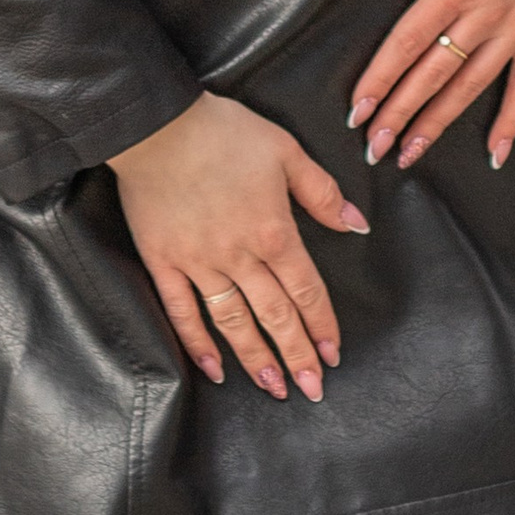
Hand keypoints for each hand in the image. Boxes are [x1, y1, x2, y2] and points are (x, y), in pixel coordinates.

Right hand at [108, 92, 369, 402]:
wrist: (157, 124)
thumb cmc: (224, 131)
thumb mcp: (286, 150)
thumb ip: (322, 193)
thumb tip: (356, 225)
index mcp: (273, 232)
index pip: (306, 291)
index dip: (322, 326)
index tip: (332, 355)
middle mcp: (239, 257)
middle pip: (275, 316)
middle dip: (297, 357)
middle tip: (311, 390)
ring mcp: (198, 263)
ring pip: (233, 322)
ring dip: (255, 359)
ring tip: (273, 387)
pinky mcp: (163, 262)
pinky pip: (182, 312)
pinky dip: (197, 344)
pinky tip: (213, 370)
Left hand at [349, 0, 514, 171]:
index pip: (408, 41)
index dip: (380, 78)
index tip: (357, 110)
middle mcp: (483, 19)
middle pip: (432, 75)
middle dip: (399, 113)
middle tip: (372, 147)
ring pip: (468, 89)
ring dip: (437, 125)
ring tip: (409, 155)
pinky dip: (511, 124)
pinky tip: (494, 155)